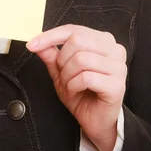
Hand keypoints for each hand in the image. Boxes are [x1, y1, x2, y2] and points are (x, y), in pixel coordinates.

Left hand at [26, 25, 126, 150]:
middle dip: (62, 59)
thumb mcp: (61, 71)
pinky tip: (76, 91)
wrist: (95, 121)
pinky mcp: (117, 85)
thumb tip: (37, 43)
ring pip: (81, 58)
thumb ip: (51, 55)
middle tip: (62, 75)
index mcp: (103, 40)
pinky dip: (73, 85)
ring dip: (67, 75)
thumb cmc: (82, 93)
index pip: (73, 30)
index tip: (32, 45)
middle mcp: (115, 50)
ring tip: (69, 84)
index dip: (50, 36)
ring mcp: (118, 67)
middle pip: (77, 40)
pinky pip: (86, 77)